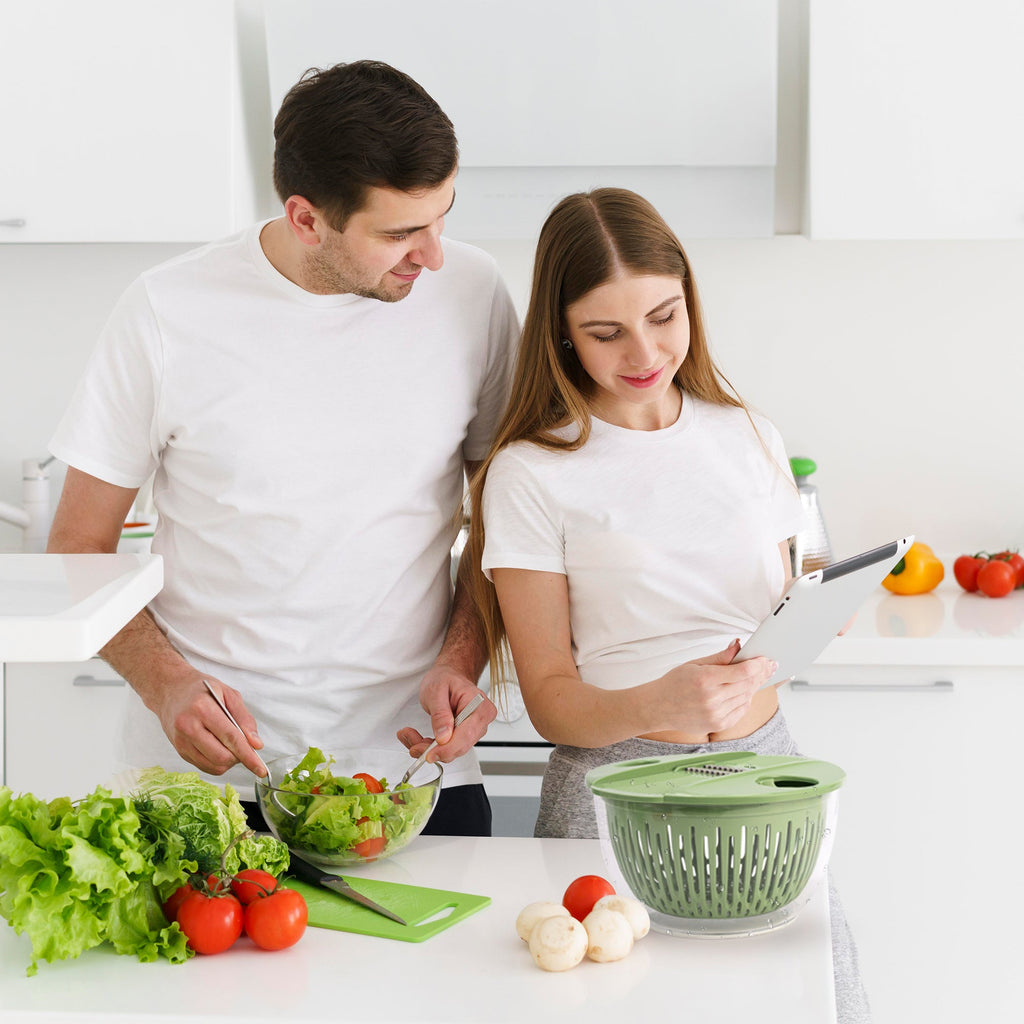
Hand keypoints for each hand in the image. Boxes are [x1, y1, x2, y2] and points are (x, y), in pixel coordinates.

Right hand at [154, 672, 266, 776]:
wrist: (171, 690)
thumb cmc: (201, 689)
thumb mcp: (228, 694)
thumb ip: (244, 719)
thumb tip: (256, 744)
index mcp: (202, 708)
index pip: (230, 738)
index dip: (248, 755)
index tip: (260, 768)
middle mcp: (188, 727)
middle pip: (221, 756)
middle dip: (239, 757)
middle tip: (245, 746)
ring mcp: (181, 741)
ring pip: (213, 765)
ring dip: (229, 761)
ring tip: (231, 745)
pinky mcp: (179, 751)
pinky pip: (204, 766)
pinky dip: (218, 763)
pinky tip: (220, 748)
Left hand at [396, 664, 496, 762]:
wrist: (449, 675)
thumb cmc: (446, 679)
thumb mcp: (436, 691)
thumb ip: (440, 714)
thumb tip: (444, 737)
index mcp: (479, 706)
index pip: (465, 736)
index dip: (445, 749)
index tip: (427, 754)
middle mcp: (481, 720)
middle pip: (459, 747)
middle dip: (433, 749)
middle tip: (411, 743)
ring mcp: (474, 730)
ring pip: (451, 751)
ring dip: (428, 748)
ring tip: (410, 735)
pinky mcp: (464, 736)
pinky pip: (447, 748)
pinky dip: (431, 746)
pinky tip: (418, 738)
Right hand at [654, 640, 776, 735]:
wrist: (658, 707)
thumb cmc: (674, 684)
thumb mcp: (694, 664)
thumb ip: (719, 657)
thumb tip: (738, 646)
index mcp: (705, 679)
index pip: (742, 671)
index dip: (758, 664)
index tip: (765, 659)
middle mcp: (712, 699)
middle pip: (747, 684)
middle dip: (761, 673)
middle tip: (770, 666)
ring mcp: (716, 714)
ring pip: (746, 697)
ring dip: (754, 686)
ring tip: (758, 676)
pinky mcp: (718, 725)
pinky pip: (741, 711)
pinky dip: (746, 700)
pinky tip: (746, 692)